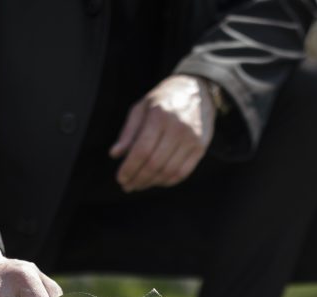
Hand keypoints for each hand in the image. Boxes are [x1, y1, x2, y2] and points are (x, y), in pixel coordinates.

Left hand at [110, 74, 215, 191]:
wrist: (196, 89)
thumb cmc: (163, 100)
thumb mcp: (141, 108)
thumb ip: (128, 132)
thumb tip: (115, 154)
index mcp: (159, 116)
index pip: (142, 150)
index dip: (129, 168)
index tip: (120, 178)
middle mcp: (178, 128)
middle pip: (155, 164)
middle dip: (138, 179)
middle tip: (128, 186)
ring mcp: (192, 139)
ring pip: (169, 171)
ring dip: (151, 183)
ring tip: (139, 185)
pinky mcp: (201, 147)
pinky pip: (183, 172)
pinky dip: (167, 181)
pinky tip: (157, 181)